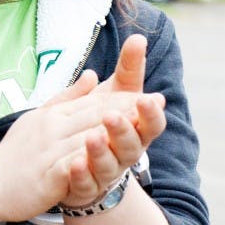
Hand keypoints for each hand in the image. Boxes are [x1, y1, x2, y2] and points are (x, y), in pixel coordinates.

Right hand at [0, 70, 154, 222]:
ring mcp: (50, 150)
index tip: (146, 94)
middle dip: (125, 108)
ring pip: (88, 137)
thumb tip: (91, 75)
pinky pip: (73, 165)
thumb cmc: (15, 154)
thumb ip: (66, 97)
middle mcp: (51, 128)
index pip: (91, 102)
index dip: (120, 98)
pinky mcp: (48, 174)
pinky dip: (91, 160)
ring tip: (140, 125)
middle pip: (93, 115)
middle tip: (153, 102)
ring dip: (116, 130)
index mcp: (52, 114)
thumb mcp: (38, 118)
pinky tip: (111, 159)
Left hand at [61, 35, 165, 207]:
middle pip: (131, 145)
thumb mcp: (113, 94)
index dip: (150, 113)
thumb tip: (138, 38)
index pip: (149, 124)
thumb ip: (127, 69)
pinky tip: (73, 163)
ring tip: (91, 137)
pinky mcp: (83, 186)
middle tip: (112, 115)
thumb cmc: (101, 123)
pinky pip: (84, 183)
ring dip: (100, 151)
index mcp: (133, 131)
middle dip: (123, 130)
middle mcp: (124, 154)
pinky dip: (80, 174)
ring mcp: (105, 172)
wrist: (79, 165)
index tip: (150, 99)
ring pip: (108, 165)